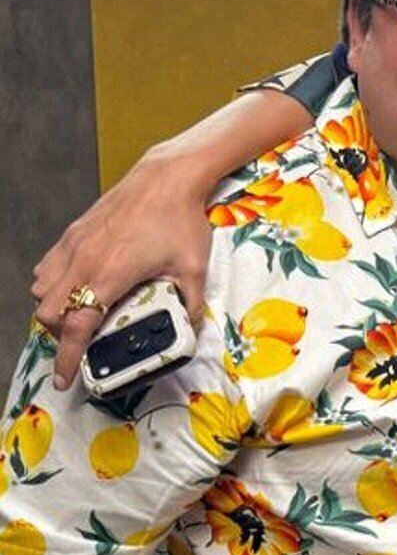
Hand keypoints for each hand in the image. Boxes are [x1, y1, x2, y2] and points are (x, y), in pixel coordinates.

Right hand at [31, 145, 214, 389]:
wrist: (166, 178)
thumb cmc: (181, 221)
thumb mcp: (195, 269)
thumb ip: (190, 304)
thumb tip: (189, 329)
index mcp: (109, 276)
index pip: (77, 327)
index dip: (68, 357)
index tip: (65, 377)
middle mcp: (83, 262)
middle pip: (49, 313)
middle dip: (61, 334)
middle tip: (83, 342)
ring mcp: (73, 246)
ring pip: (42, 290)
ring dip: (55, 309)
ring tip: (81, 316)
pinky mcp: (72, 233)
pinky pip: (48, 267)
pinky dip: (53, 284)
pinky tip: (77, 286)